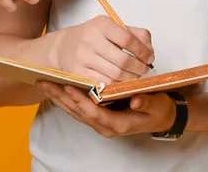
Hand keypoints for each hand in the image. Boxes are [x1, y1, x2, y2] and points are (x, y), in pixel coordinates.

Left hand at [37, 84, 175, 137]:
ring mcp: (100, 122)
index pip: (93, 113)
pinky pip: (78, 108)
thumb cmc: (159, 110)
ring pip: (74, 111)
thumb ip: (146, 103)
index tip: (68, 85)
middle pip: (77, 112)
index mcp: (118, 124)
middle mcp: (105, 125)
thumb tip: (135, 101)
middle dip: (60, 97)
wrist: (162, 117)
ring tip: (45, 83)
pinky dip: (66, 98)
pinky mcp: (98, 115)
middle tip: (45, 82)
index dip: (79, 100)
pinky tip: (58, 87)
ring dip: (59, 97)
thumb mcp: (157, 106)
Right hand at [51, 16, 154, 84]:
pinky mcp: (78, 74)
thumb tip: (150, 51)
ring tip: (135, 76)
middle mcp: (91, 40)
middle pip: (123, 60)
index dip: (143, 51)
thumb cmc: (93, 36)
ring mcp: (83, 58)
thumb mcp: (113, 27)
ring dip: (130, 79)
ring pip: (115, 75)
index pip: (128, 40)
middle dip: (139, 68)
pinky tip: (121, 82)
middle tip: (144, 69)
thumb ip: (135, 34)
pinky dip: (116, 85)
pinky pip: (103, 84)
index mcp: (102, 25)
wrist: (63, 47)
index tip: (150, 57)